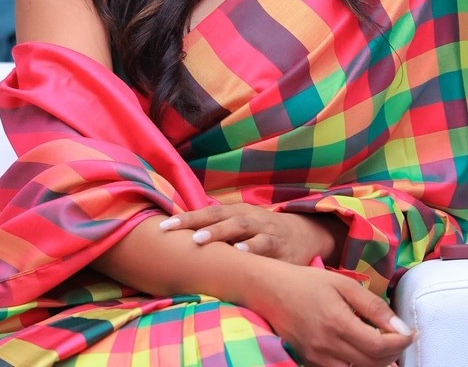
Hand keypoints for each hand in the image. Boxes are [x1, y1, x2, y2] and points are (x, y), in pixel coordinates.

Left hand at [160, 203, 346, 265]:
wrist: (304, 234)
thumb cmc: (262, 233)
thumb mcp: (240, 226)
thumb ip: (217, 230)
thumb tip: (181, 240)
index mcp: (235, 211)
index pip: (207, 211)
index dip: (185, 218)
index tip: (162, 227)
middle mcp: (248, 217)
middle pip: (220, 216)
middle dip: (197, 223)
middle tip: (176, 231)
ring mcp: (264, 229)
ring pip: (241, 228)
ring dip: (220, 233)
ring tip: (200, 241)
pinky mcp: (280, 247)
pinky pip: (266, 246)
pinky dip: (253, 249)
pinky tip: (241, 255)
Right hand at [247, 261, 414, 366]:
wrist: (267, 289)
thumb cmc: (306, 281)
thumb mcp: (341, 283)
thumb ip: (372, 305)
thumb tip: (400, 327)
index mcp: (338, 323)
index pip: (381, 346)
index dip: (401, 342)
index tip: (411, 333)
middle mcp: (328, 347)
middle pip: (374, 364)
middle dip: (393, 353)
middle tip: (399, 337)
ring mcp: (317, 359)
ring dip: (377, 362)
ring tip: (382, 344)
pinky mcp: (310, 363)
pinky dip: (358, 365)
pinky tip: (361, 350)